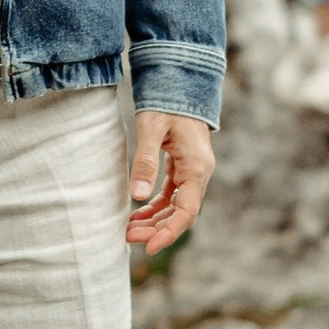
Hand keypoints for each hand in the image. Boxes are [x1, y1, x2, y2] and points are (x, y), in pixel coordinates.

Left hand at [127, 112, 214, 257]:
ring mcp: (193, 170)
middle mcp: (199, 172)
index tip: (149, 247)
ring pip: (177, 206)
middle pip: (182, 213)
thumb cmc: (167, 102)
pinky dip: (157, 206)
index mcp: (197, 167)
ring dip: (155, 220)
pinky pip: (173, 194)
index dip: (169, 233)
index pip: (187, 211)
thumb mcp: (152, 129)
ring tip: (129, 229)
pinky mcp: (185, 165)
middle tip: (128, 237)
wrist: (180, 80)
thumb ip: (146, 161)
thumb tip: (138, 196)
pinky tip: (138, 213)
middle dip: (157, 229)